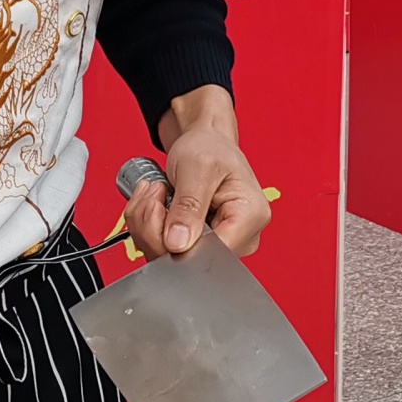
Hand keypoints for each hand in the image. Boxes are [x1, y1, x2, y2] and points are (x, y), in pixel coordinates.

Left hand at [125, 85, 270, 257]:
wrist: (205, 143)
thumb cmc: (209, 148)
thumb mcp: (197, 167)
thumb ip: (188, 206)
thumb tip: (178, 244)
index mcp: (251, 216)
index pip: (212, 253)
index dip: (179, 241)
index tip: (163, 210)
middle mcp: (241, 237)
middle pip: (190, 258)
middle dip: (158, 229)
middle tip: (156, 194)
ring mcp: (221, 244)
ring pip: (171, 258)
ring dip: (151, 227)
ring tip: (158, 194)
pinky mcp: (201, 246)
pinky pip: (165, 252)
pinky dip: (151, 229)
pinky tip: (158, 207)